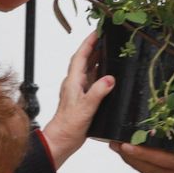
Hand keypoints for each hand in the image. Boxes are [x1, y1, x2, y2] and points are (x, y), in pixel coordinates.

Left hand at [40, 31, 114, 168]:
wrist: (62, 140)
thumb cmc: (69, 125)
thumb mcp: (85, 108)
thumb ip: (98, 92)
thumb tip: (110, 78)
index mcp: (73, 81)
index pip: (80, 56)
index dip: (88, 43)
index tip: (97, 31)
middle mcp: (75, 83)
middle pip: (85, 60)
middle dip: (95, 47)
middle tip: (107, 36)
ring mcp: (79, 90)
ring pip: (89, 69)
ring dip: (98, 59)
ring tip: (110, 50)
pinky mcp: (84, 98)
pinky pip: (93, 80)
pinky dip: (101, 73)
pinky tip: (109, 73)